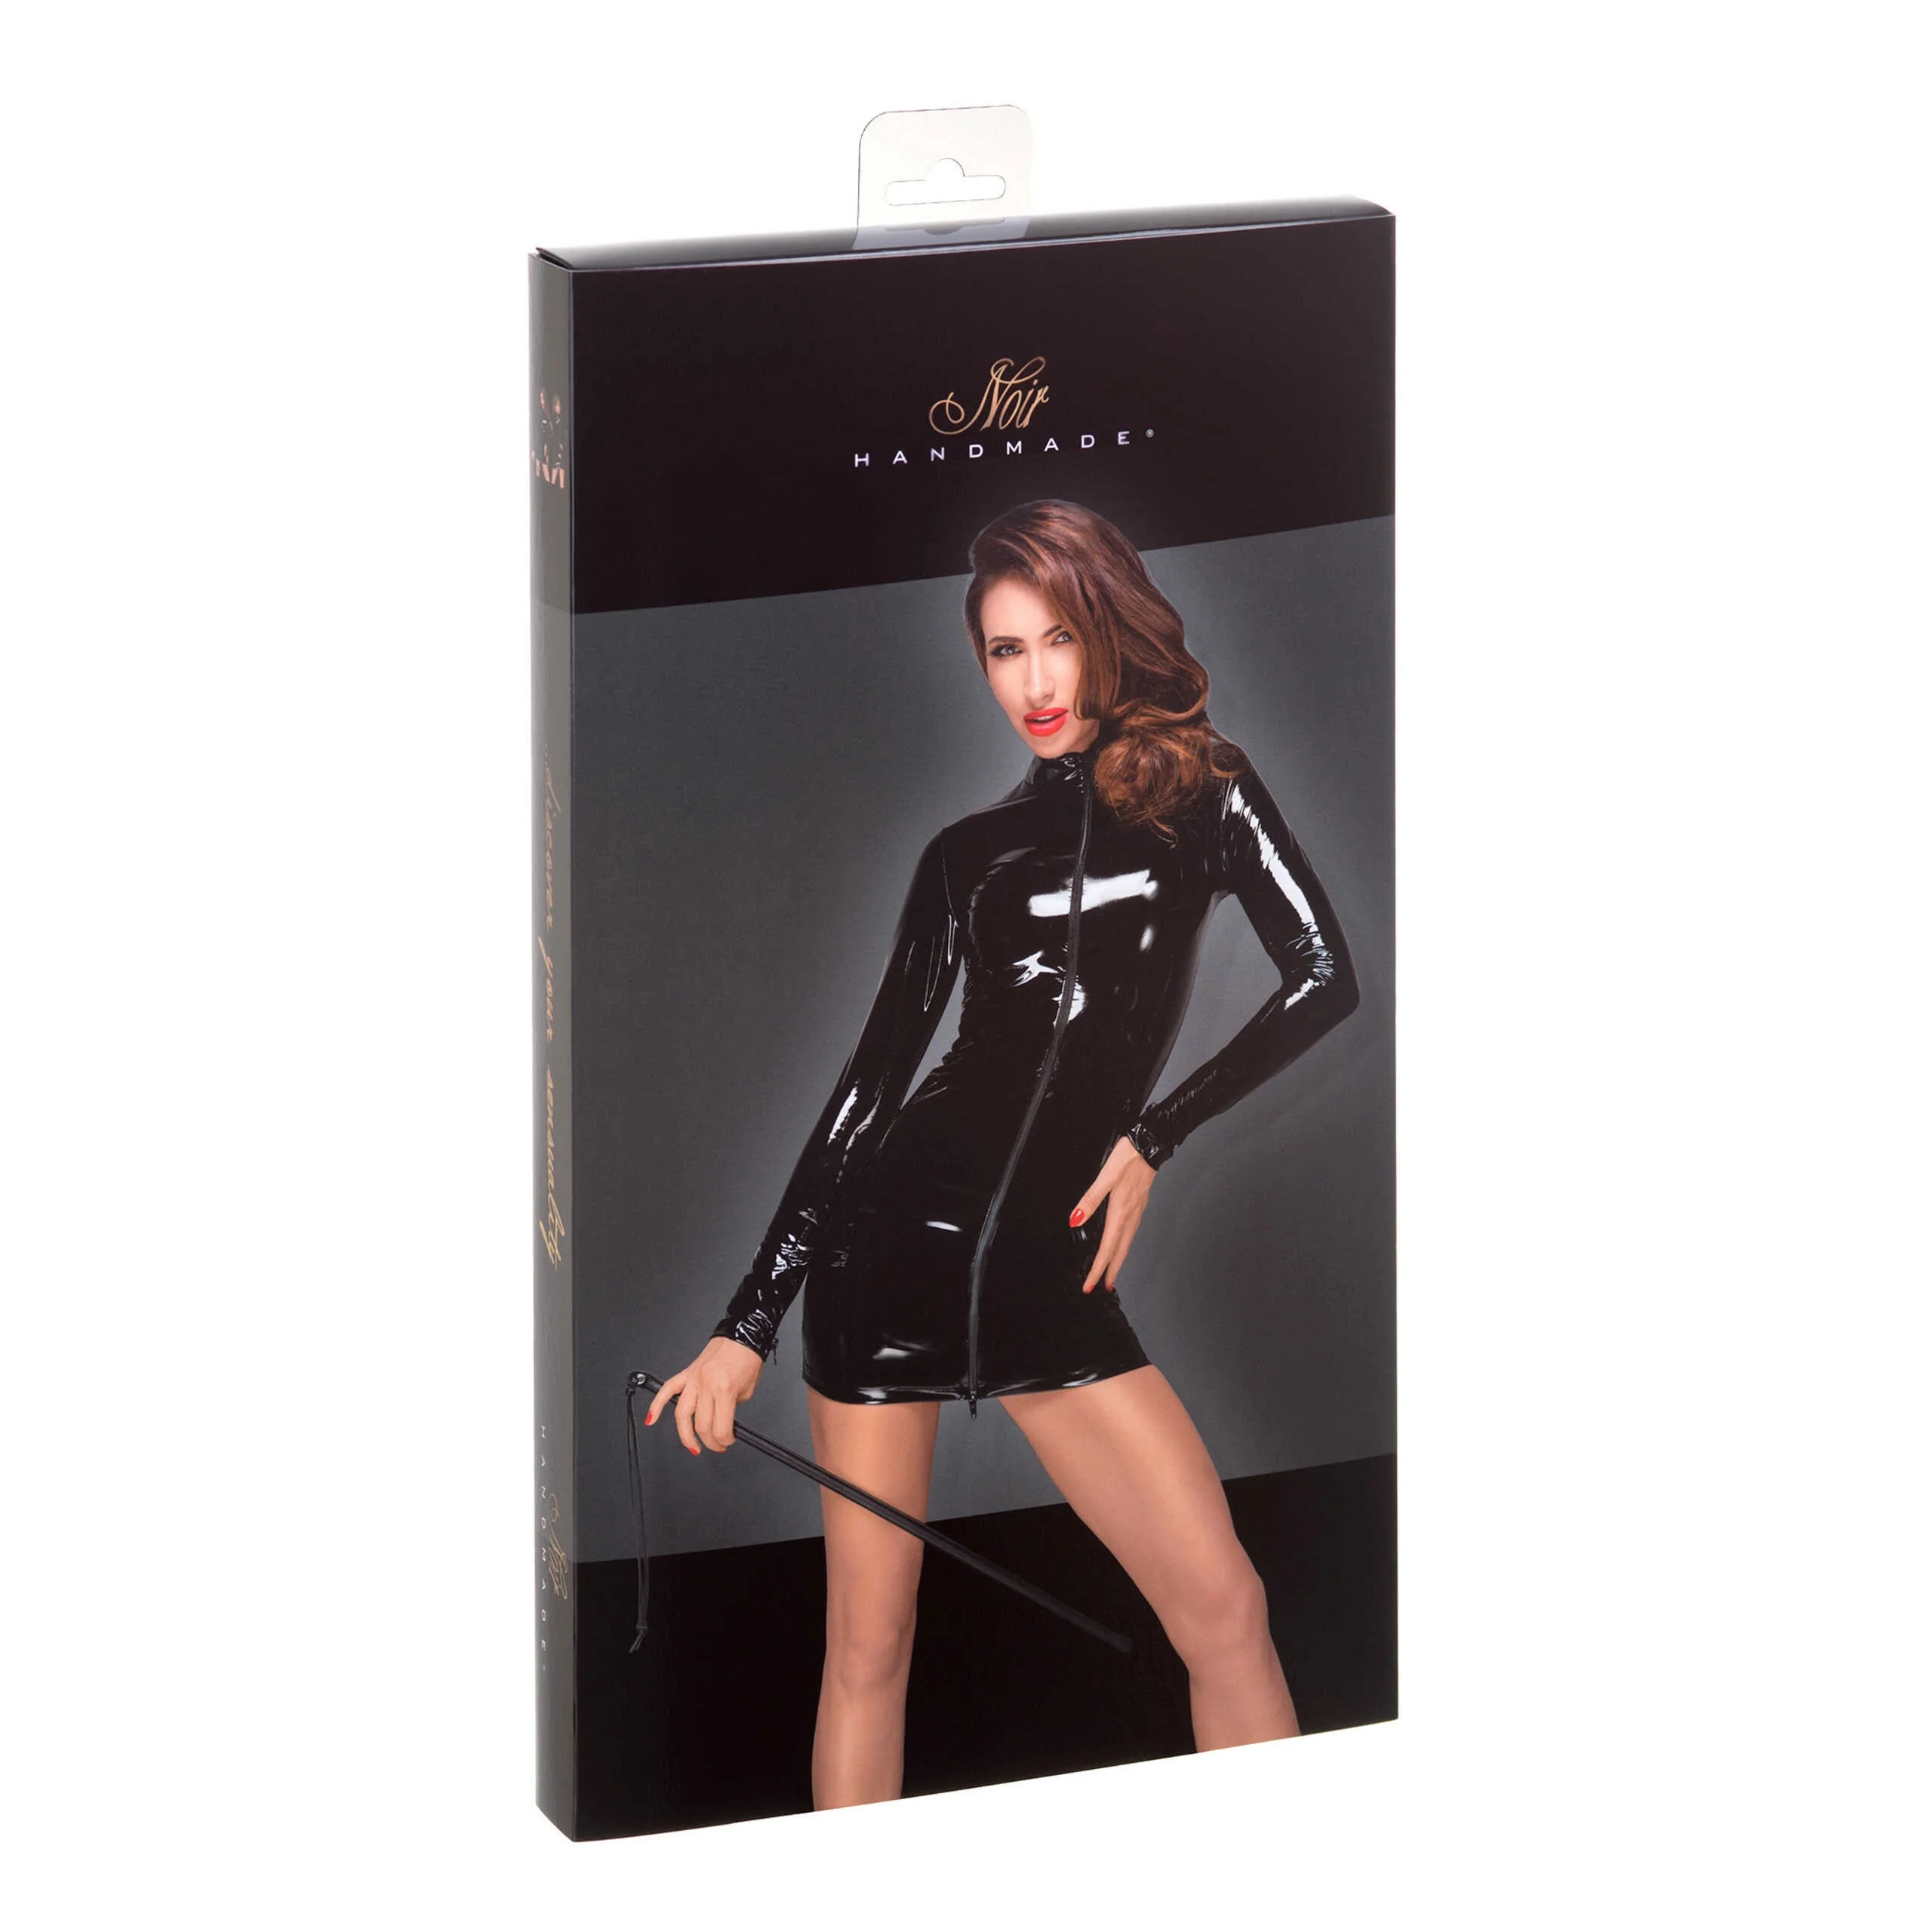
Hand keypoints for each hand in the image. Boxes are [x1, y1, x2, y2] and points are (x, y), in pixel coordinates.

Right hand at [644, 1335, 763, 1454]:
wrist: (742, 1335)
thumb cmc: (748, 1358)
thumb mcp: (747, 1389)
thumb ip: (732, 1408)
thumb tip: (724, 1423)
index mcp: (724, 1389)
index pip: (720, 1427)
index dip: (725, 1440)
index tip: (729, 1441)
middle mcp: (706, 1384)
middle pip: (701, 1425)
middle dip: (711, 1442)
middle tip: (718, 1445)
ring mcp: (694, 1379)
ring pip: (682, 1414)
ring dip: (686, 1435)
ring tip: (692, 1445)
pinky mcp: (687, 1372)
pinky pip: (667, 1390)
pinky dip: (656, 1406)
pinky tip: (651, 1419)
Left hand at [1068, 1135, 1156, 1293]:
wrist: (1150, 1144)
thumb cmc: (1128, 1157)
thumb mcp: (1105, 1176)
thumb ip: (1089, 1199)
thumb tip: (1075, 1220)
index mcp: (1120, 1212)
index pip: (1107, 1248)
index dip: (1098, 1269)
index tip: (1090, 1285)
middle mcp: (1130, 1216)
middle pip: (1120, 1251)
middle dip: (1110, 1271)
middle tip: (1102, 1288)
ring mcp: (1137, 1211)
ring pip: (1127, 1243)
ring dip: (1117, 1260)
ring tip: (1110, 1273)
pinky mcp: (1139, 1204)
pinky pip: (1131, 1233)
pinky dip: (1124, 1245)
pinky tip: (1120, 1243)